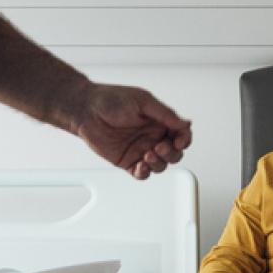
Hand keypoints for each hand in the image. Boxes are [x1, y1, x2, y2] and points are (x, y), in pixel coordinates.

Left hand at [74, 84, 191, 180]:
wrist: (86, 110)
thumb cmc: (111, 100)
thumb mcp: (143, 101)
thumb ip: (165, 114)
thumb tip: (186, 123)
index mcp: (159, 121)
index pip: (181, 134)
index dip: (184, 139)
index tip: (179, 141)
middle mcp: (152, 136)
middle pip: (174, 153)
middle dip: (171, 153)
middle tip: (159, 147)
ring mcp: (140, 149)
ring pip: (160, 165)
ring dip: (159, 163)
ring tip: (147, 155)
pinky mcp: (127, 161)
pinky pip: (142, 173)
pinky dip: (145, 173)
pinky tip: (141, 166)